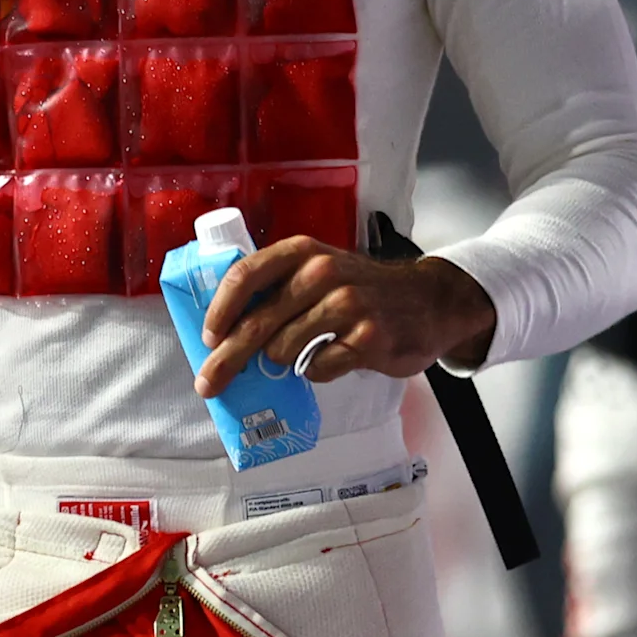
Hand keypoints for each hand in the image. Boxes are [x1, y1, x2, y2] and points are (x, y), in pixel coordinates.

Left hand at [193, 238, 496, 395]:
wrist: (428, 301)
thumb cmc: (362, 288)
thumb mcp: (320, 269)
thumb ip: (278, 288)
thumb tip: (225, 329)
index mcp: (302, 253)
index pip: (245, 275)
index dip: (219, 310)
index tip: (207, 337)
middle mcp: (322, 273)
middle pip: (257, 323)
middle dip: (227, 359)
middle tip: (209, 384)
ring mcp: (347, 305)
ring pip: (284, 351)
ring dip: (282, 362)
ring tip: (302, 353)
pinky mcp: (368, 338)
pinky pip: (319, 368)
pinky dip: (317, 371)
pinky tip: (334, 357)